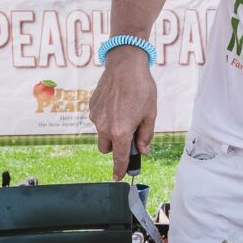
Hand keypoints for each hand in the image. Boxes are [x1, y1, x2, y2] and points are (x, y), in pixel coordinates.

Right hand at [89, 46, 156, 179]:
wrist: (125, 65)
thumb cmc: (141, 88)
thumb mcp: (150, 114)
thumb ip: (146, 135)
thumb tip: (143, 149)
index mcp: (120, 132)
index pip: (119, 158)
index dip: (120, 169)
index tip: (118, 177)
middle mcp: (104, 127)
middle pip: (106, 148)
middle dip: (115, 146)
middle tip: (129, 133)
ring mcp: (95, 117)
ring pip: (101, 133)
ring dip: (110, 130)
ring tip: (124, 112)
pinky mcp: (91, 107)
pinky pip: (98, 119)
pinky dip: (106, 117)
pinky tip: (117, 103)